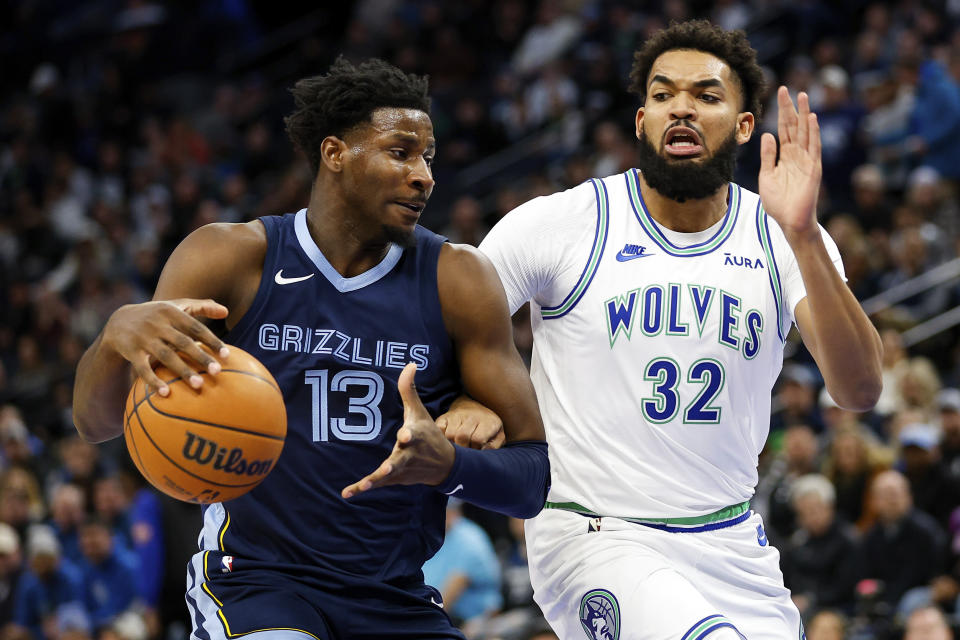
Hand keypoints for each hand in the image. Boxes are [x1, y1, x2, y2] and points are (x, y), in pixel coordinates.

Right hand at [102, 298, 229, 395]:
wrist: (119, 321)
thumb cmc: (158, 315)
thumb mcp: (177, 306)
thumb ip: (202, 307)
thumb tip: (227, 311)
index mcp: (171, 312)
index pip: (196, 328)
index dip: (212, 341)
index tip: (227, 356)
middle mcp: (157, 324)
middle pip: (183, 342)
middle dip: (200, 357)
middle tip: (217, 372)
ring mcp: (143, 338)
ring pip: (165, 356)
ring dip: (182, 371)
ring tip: (198, 386)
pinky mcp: (131, 351)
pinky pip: (142, 368)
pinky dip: (153, 381)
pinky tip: (166, 394)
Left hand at [342, 363, 455, 498]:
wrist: (444, 466)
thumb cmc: (429, 434)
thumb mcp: (419, 412)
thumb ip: (409, 389)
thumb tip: (410, 363)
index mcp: (416, 436)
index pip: (413, 435)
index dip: (409, 435)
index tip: (405, 435)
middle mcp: (409, 454)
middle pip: (401, 459)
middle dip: (394, 464)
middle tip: (387, 468)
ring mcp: (401, 469)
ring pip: (389, 475)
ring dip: (378, 479)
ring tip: (367, 483)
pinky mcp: (393, 479)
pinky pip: (376, 484)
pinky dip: (361, 488)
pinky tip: (347, 494)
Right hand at [437, 397, 504, 449]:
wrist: (476, 406)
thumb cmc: (488, 427)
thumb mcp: (498, 435)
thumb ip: (494, 446)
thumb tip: (482, 452)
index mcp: (488, 422)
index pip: (477, 439)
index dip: (476, 449)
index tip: (476, 450)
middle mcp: (471, 416)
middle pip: (462, 437)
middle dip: (463, 448)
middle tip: (466, 451)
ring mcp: (456, 415)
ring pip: (450, 435)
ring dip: (452, 445)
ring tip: (458, 447)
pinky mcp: (444, 417)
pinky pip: (439, 429)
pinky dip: (441, 438)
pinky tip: (448, 441)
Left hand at [758, 87, 821, 239]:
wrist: (789, 221)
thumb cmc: (778, 202)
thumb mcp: (766, 176)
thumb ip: (768, 156)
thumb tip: (768, 134)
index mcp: (785, 156)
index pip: (784, 129)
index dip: (782, 112)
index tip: (780, 95)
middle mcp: (797, 155)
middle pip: (794, 126)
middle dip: (791, 108)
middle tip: (786, 89)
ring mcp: (807, 160)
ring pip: (805, 132)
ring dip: (804, 114)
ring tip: (803, 96)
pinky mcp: (813, 169)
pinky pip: (814, 148)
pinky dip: (813, 133)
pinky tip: (811, 119)